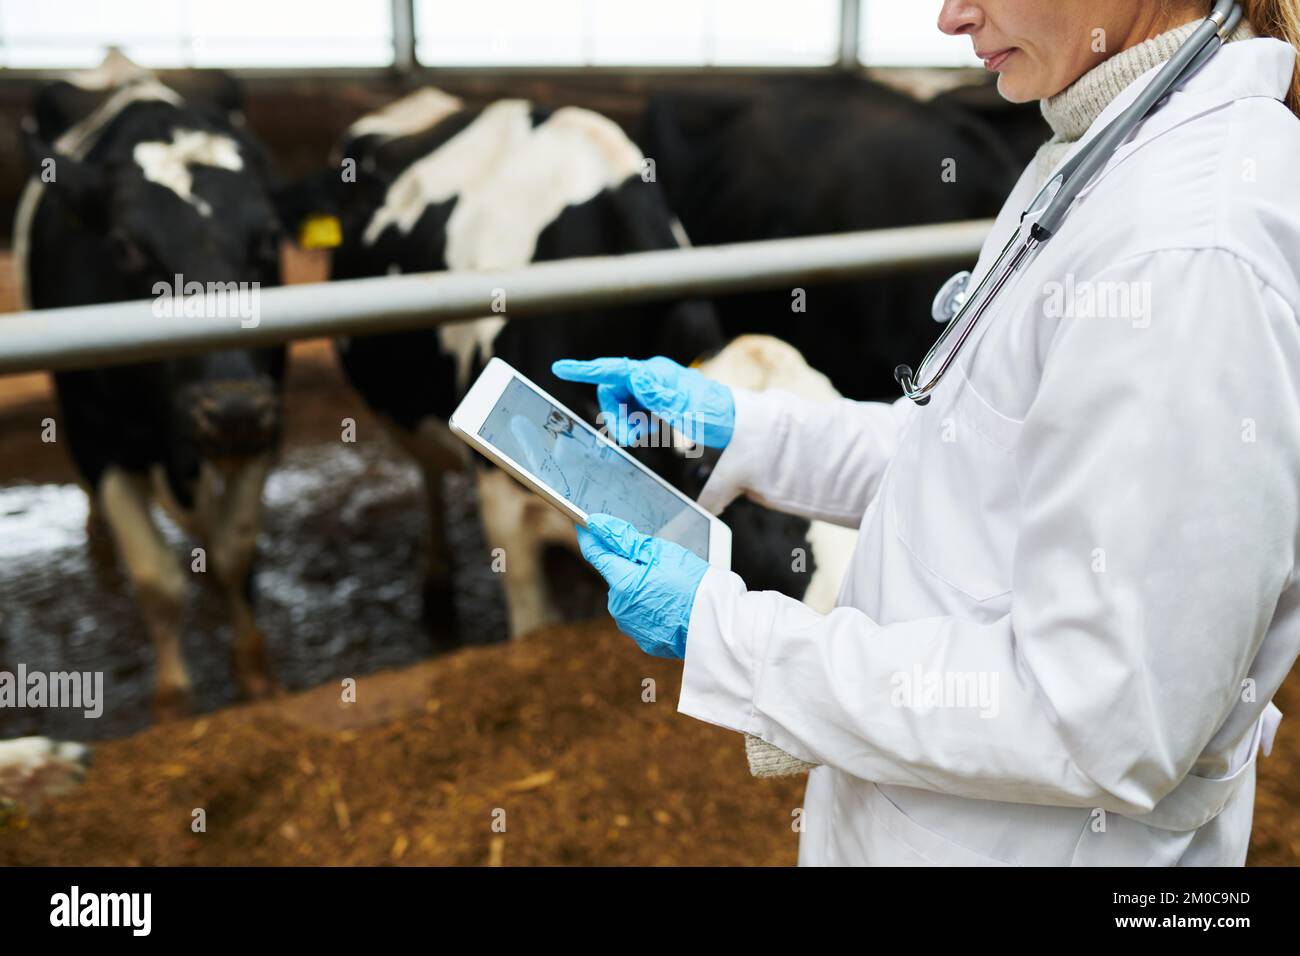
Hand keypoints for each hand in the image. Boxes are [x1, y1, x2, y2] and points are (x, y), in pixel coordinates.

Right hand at [552, 356, 734, 448]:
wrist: (733, 423)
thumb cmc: (711, 414)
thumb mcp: (685, 406)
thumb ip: (658, 392)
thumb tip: (634, 375)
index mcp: (654, 373)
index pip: (614, 369)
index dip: (585, 369)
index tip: (560, 369)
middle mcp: (650, 377)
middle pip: (612, 391)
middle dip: (614, 416)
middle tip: (628, 439)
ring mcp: (652, 389)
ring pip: (620, 404)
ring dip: (624, 423)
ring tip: (642, 437)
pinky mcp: (654, 402)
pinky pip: (632, 412)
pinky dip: (634, 424)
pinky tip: (648, 433)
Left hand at [576, 513, 710, 659]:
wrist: (717, 624)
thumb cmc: (693, 583)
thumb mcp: (660, 552)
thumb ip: (624, 539)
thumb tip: (597, 524)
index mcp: (621, 582)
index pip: (596, 554)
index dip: (592, 538)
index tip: (587, 525)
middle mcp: (619, 607)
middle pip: (617, 576)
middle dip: (631, 567)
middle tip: (659, 564)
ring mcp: (631, 626)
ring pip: (630, 597)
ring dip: (643, 589)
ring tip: (672, 588)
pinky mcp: (645, 640)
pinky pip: (642, 616)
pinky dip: (653, 608)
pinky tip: (673, 605)